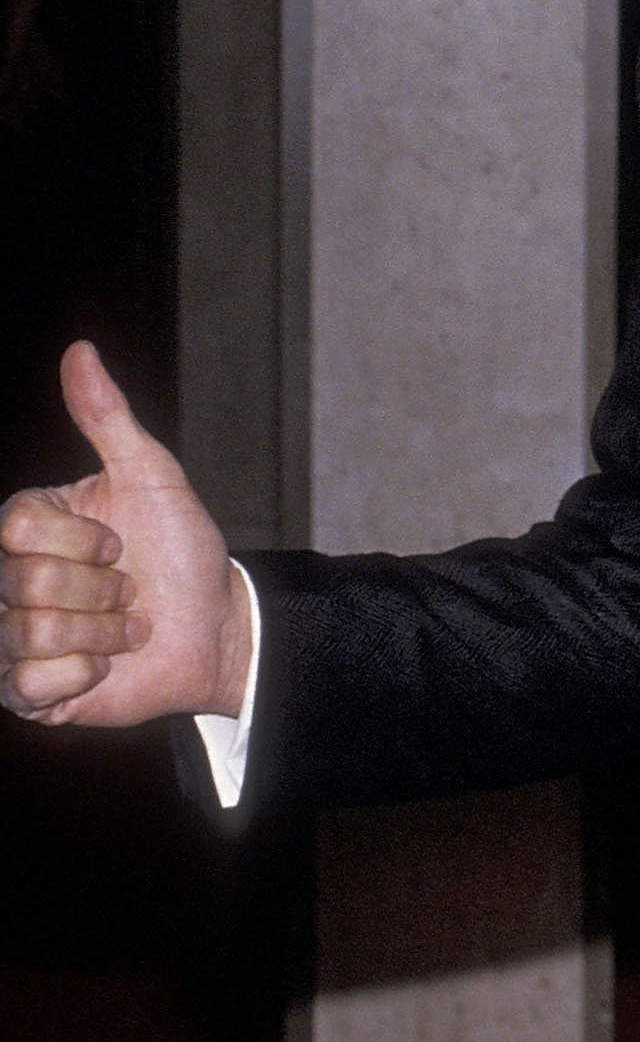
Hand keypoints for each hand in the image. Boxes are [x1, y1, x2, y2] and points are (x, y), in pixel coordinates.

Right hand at [0, 342, 251, 724]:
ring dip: (104, 630)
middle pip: (26, 581)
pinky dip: (86, 672)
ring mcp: (8, 639)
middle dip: (103, 587)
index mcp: (25, 529)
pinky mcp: (25, 692)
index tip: (120, 542)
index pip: (16, 527)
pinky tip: (105, 664)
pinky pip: (33, 681)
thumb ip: (107, 418)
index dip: (84, 538)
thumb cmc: (182, 550)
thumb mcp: (151, 476)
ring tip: (126, 627)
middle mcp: (5, 581)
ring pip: (32, 631)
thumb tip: (78, 349)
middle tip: (129, 591)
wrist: (216, 626)